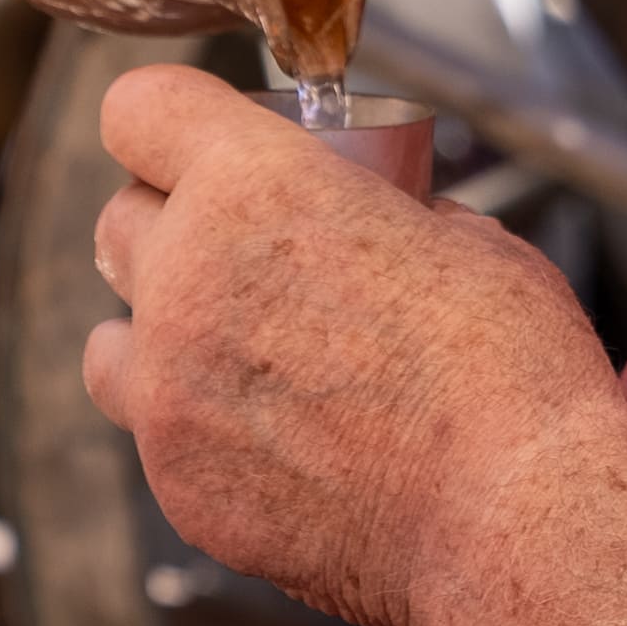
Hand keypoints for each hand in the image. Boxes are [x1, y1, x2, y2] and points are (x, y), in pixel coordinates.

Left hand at [85, 67, 626, 625]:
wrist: (512, 516)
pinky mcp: (178, 485)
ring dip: (160, 338)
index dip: (169, 120)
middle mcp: (187, 280)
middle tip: (243, 258)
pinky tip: (283, 445)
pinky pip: (156, 438)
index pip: (139, 109)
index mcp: (253, 188)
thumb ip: (382, 216)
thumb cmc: (505, 371)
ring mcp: (169, 392)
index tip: (195, 140)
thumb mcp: (462, 236)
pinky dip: (199, 433)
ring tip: (244, 359)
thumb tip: (379, 222)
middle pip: (118, 222)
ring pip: (113, 342)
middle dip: (171, 229)